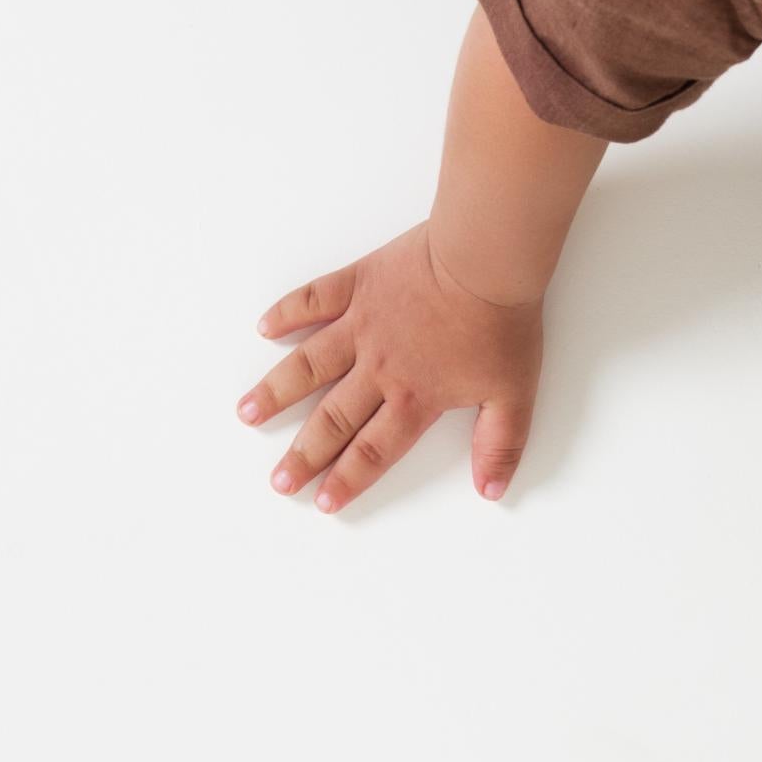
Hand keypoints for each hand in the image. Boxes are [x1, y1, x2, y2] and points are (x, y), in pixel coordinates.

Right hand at [237, 225, 545, 511]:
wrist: (485, 261)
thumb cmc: (502, 325)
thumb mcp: (515, 395)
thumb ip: (500, 446)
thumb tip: (491, 491)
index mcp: (414, 397)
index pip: (373, 450)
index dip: (347, 479)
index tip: (322, 501)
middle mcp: (378, 368)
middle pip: (333, 420)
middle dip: (303, 454)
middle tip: (278, 480)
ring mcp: (361, 325)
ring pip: (308, 366)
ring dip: (276, 392)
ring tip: (246, 414)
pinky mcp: (358, 284)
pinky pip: (313, 300)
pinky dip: (287, 313)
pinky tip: (265, 329)